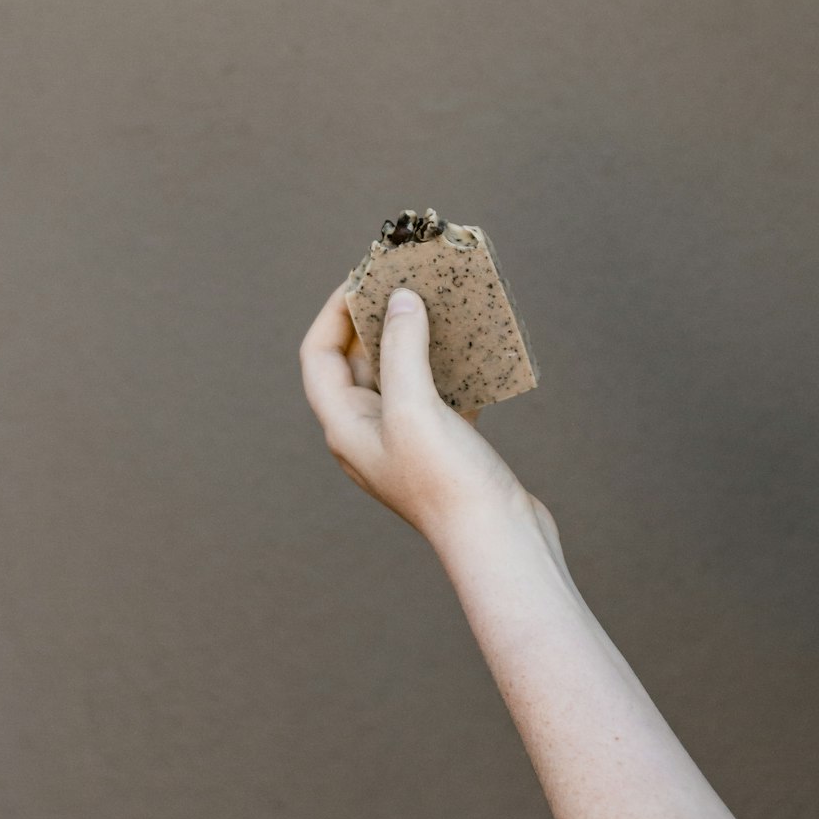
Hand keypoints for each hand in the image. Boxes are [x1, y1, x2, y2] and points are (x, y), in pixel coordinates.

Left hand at [299, 279, 532, 542]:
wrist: (500, 541)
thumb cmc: (447, 483)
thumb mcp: (415, 407)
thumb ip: (400, 348)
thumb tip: (398, 299)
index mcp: (345, 427)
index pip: (319, 356)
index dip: (334, 312)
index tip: (363, 277)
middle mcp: (368, 434)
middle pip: (358, 363)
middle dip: (378, 320)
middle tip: (404, 282)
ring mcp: (406, 442)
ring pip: (402, 376)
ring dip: (417, 340)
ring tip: (439, 306)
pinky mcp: (444, 448)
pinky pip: (438, 394)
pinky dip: (450, 368)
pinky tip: (474, 349)